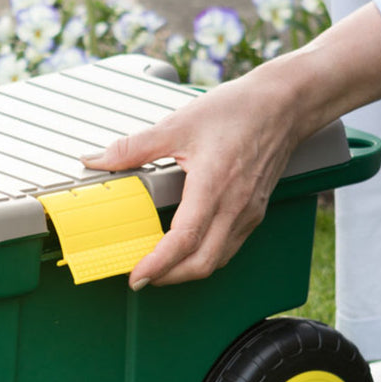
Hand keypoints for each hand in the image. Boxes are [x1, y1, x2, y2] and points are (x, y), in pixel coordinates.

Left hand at [81, 70, 297, 287]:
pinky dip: (204, 257)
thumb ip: (134, 148)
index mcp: (213, 187)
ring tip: (158, 267)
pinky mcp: (254, 212)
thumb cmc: (237, 111)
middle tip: (140, 277)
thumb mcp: (178, 124)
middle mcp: (235, 207)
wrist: (284, 104)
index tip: (137, 276)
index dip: (158, 264)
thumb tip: (96, 160)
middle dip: (168, 277)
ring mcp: (247, 213)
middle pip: (201, 263)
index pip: (184, 241)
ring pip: (217, 260)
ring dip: (186, 271)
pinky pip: (228, 247)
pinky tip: (186, 249)